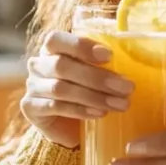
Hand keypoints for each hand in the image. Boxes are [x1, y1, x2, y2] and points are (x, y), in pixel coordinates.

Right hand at [20, 31, 134, 147]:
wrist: (67, 125)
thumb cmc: (85, 91)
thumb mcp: (94, 72)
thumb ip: (103, 62)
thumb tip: (135, 54)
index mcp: (52, 49)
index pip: (56, 39)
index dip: (81, 46)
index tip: (109, 56)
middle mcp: (38, 64)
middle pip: (62, 66)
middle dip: (97, 77)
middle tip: (127, 87)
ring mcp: (32, 86)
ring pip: (60, 88)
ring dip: (94, 96)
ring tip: (119, 104)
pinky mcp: (30, 108)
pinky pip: (56, 107)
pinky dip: (80, 110)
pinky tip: (100, 114)